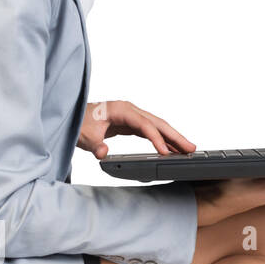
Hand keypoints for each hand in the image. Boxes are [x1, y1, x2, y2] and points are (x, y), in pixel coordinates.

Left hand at [78, 100, 195, 159]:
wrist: (72, 119)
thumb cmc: (79, 123)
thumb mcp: (85, 136)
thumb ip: (95, 146)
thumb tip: (103, 154)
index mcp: (121, 109)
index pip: (144, 125)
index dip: (156, 139)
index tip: (166, 153)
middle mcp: (129, 110)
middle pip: (157, 122)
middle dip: (175, 136)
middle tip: (191, 148)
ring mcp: (131, 116)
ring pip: (156, 126)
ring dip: (172, 138)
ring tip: (188, 150)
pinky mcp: (130, 124)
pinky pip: (150, 131)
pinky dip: (161, 140)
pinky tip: (170, 149)